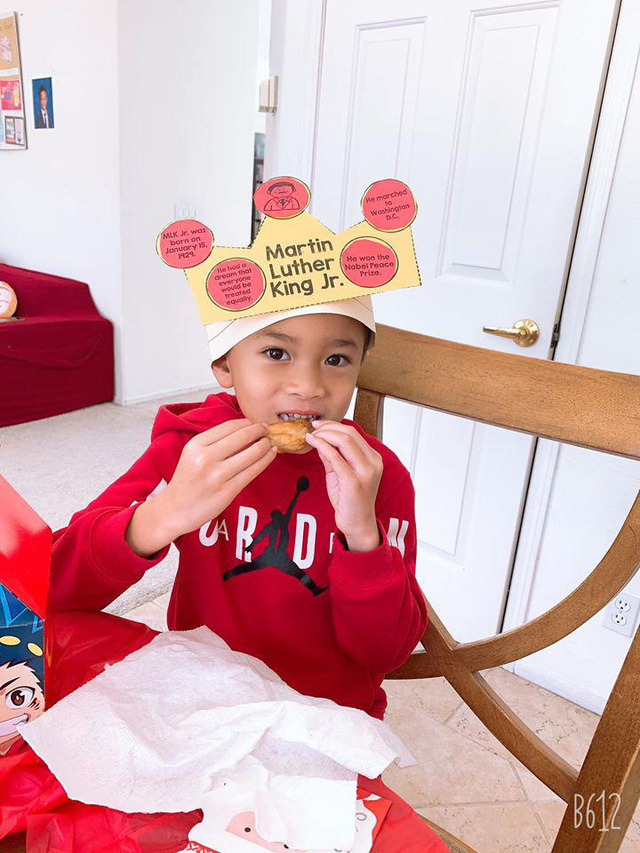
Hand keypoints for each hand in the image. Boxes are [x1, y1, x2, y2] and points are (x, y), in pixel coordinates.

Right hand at [127, 419, 276, 555]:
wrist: (175, 510)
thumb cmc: (187, 481)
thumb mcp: (192, 455)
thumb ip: (213, 443)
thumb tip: (244, 430)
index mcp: (196, 445)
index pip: (228, 427)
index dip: (246, 423)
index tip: (254, 423)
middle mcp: (205, 458)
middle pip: (241, 437)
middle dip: (258, 430)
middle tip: (266, 429)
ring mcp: (217, 475)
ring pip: (251, 453)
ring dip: (265, 444)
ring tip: (270, 442)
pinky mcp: (228, 491)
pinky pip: (253, 471)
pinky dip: (265, 460)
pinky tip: (271, 454)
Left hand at [305, 420, 382, 550]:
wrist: (357, 523)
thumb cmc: (350, 500)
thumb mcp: (340, 473)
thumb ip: (333, 456)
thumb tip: (320, 439)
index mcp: (373, 458)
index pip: (354, 433)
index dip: (334, 425)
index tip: (319, 425)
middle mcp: (373, 462)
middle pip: (350, 434)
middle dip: (328, 427)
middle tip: (313, 427)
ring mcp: (366, 472)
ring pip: (344, 441)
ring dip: (324, 435)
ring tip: (312, 435)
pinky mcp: (354, 481)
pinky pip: (336, 457)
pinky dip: (322, 446)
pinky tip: (312, 443)